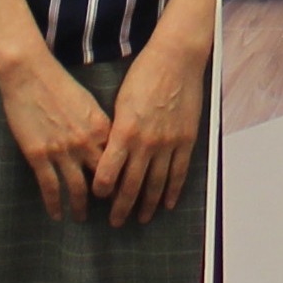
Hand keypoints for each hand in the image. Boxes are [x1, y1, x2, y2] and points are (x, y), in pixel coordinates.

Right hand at [0, 49, 117, 220]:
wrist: (29, 73)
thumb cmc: (59, 84)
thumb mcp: (89, 104)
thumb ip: (99, 127)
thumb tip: (108, 147)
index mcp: (102, 128)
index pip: (119, 162)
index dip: (124, 180)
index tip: (127, 193)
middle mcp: (86, 143)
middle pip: (103, 180)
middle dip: (108, 201)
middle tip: (110, 213)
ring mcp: (62, 151)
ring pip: (77, 190)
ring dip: (80, 208)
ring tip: (81, 219)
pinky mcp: (39, 156)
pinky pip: (50, 188)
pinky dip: (55, 205)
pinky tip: (57, 215)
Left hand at [96, 36, 208, 225]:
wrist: (176, 60)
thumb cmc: (143, 75)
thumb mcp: (119, 102)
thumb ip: (115, 131)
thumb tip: (107, 154)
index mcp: (124, 132)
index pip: (108, 172)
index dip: (101, 189)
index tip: (97, 197)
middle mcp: (145, 143)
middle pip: (131, 184)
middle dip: (121, 206)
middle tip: (115, 222)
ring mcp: (168, 143)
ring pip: (156, 183)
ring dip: (147, 205)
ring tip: (141, 219)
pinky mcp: (186, 140)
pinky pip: (179, 172)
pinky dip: (173, 190)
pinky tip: (167, 203)